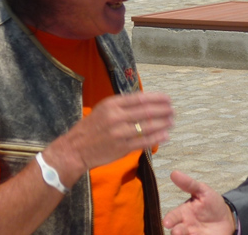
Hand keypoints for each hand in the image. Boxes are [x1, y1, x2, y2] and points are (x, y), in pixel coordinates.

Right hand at [45, 91, 173, 183]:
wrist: (74, 149)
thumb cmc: (90, 128)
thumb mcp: (103, 110)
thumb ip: (122, 105)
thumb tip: (145, 101)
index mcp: (111, 104)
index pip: (140, 98)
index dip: (157, 98)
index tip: (168, 98)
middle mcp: (116, 117)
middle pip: (146, 111)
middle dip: (163, 110)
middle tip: (173, 110)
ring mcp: (120, 133)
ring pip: (148, 126)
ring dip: (163, 123)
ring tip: (172, 121)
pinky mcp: (122, 148)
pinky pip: (144, 141)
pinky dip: (157, 138)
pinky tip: (165, 135)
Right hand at [163, 171, 235, 234]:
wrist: (227, 219)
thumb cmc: (212, 204)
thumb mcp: (203, 191)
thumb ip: (189, 184)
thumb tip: (174, 172)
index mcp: (183, 214)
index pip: (173, 217)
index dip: (170, 220)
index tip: (168, 222)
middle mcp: (185, 227)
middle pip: (177, 232)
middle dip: (177, 232)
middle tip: (177, 232)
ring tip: (184, 234)